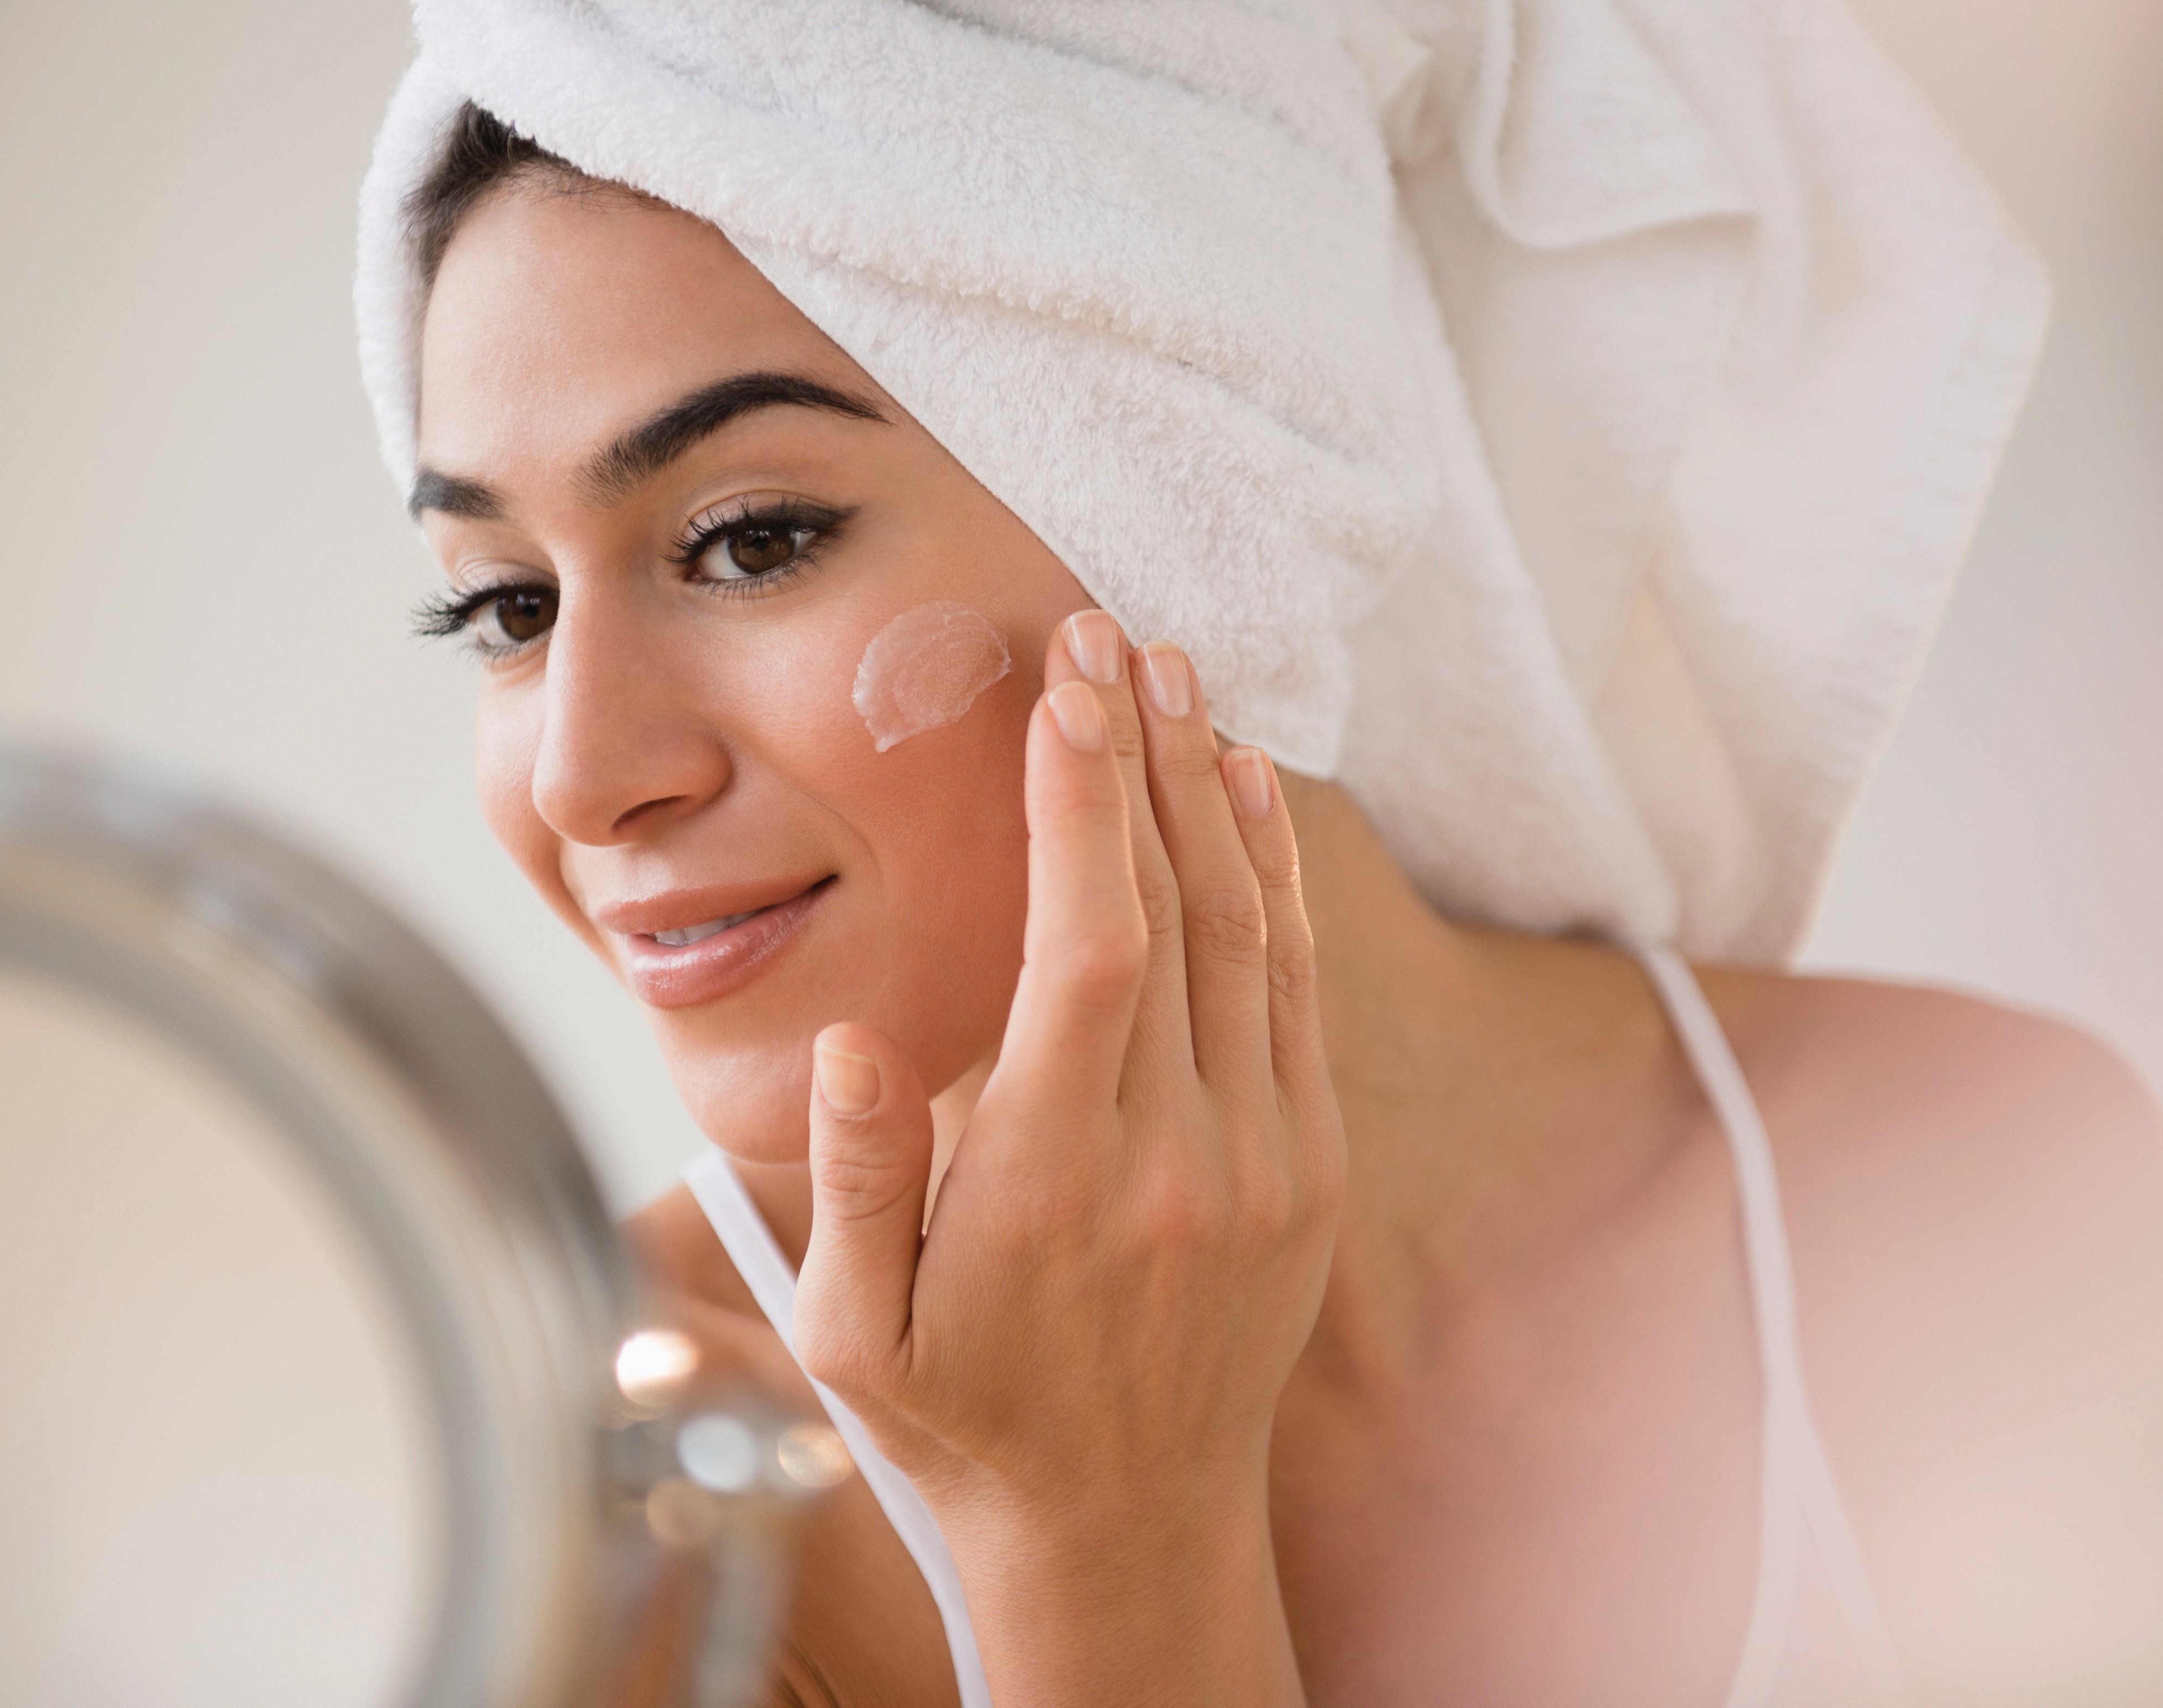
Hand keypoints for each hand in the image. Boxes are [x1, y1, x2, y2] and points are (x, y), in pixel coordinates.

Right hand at [787, 610, 1342, 1705]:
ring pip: (1252, 934)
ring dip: (1212, 794)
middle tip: (1110, 633)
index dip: (1082, 801)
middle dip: (1141, 755)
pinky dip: (1276, 882)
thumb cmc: (967, 1423)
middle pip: (1178, 910)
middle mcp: (1181, 1156)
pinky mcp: (1309, 1169)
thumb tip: (861, 1039)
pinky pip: (1297, 993)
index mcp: (1057, 1180)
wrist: (1128, 1528)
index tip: (1064, 687)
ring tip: (1177, 675)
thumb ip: (853, 1186)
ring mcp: (1264, 1159)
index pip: (1091, 944)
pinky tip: (1244, 795)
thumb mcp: (857, 1338)